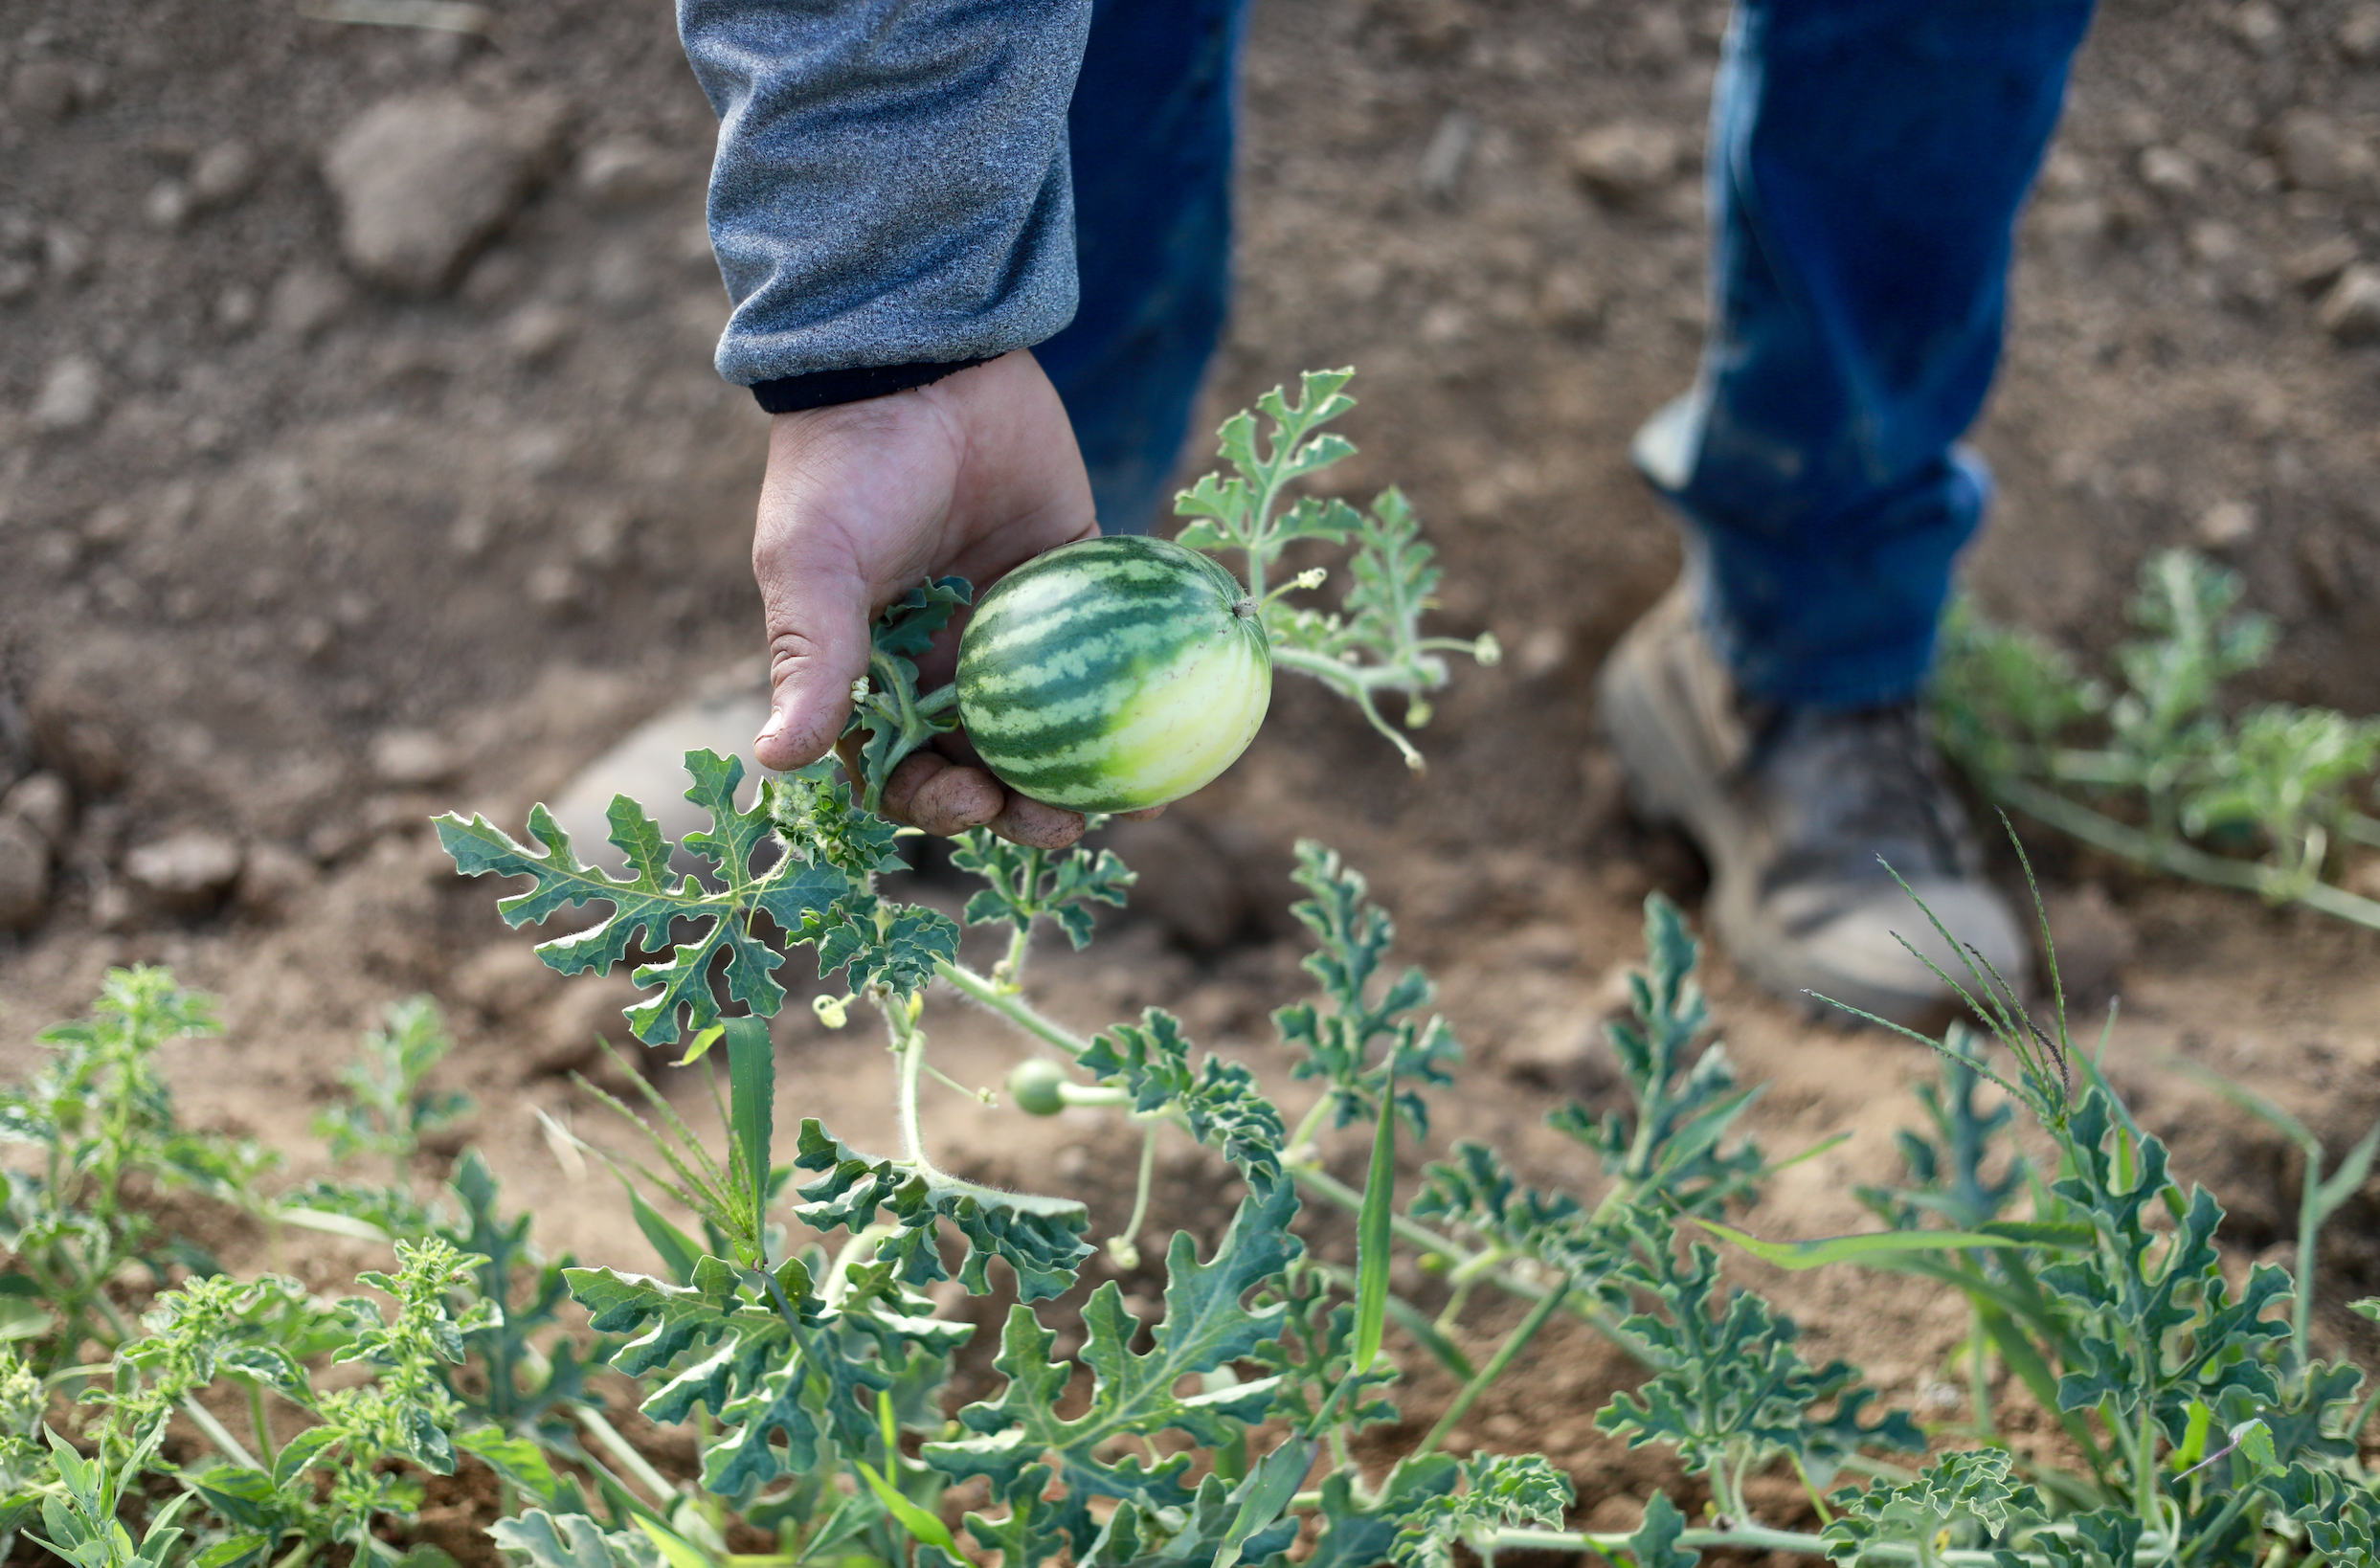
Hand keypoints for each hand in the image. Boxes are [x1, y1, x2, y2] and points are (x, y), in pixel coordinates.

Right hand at [749, 350, 1098, 848]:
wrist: (922, 357)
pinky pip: (1110, 650)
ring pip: (1053, 723)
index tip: (969, 801)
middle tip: (1058, 821)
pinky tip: (1171, 730)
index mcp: (872, 672)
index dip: (933, 802)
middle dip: (1018, 805)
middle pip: (986, 762)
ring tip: (1116, 800)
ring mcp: (1013, 626)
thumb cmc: (846, 465)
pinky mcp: (1073, 580)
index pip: (902, 767)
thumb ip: (812, 660)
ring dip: (1080, 770)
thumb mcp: (815, 563)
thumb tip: (775, 759)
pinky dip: (1134, 693)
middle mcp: (944, 661)